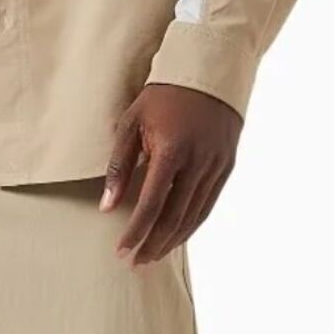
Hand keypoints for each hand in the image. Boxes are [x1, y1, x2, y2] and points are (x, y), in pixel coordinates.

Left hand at [100, 85, 240, 266]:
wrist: (208, 71)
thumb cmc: (162, 96)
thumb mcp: (132, 122)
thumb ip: (119, 166)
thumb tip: (106, 207)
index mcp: (172, 151)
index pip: (152, 204)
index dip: (136, 231)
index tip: (121, 251)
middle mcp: (198, 163)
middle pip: (175, 217)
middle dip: (153, 243)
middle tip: (136, 262)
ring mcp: (216, 166)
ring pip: (194, 216)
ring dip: (172, 240)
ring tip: (153, 255)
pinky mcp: (227, 166)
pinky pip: (208, 205)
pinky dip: (191, 225)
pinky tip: (176, 236)